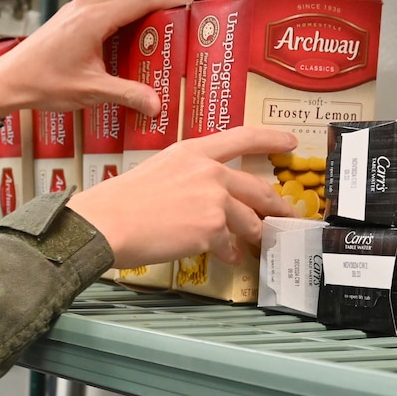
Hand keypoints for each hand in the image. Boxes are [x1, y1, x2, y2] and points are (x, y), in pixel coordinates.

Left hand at [0, 0, 186, 118]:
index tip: (191, 9)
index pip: (143, 0)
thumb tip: (156, 104)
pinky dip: (122, 26)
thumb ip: (127, 94)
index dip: (171, 2)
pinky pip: (104, 15)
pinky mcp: (70, 20)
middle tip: (181, 32)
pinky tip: (130, 47)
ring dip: (140, 21)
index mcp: (94, 17)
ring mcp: (76, 11)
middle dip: (159, 15)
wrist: (7, 82)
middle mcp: (86, 8)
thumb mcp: (90, 90)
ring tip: (161, 41)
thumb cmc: (41, 82)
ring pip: (119, 8)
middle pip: (134, 2)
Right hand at [65, 128, 299, 269]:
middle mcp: (209, 171)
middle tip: (286, 213)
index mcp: (191, 152)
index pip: (241, 137)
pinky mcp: (212, 229)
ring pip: (248, 220)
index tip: (290, 142)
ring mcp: (214, 200)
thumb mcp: (154, 172)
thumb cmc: (117, 202)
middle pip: (257, 187)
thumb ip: (185, 179)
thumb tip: (198, 199)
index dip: (270, 138)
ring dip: (253, 235)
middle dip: (276, 204)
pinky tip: (226, 258)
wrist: (106, 224)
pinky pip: (230, 244)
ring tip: (253, 244)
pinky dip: (229, 253)